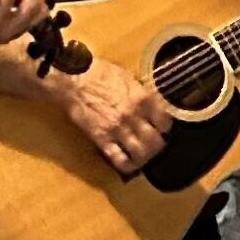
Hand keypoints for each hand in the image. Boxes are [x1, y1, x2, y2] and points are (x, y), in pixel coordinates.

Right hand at [54, 56, 171, 173]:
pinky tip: (129, 164)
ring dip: (145, 158)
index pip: (165, 122)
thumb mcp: (128, 77)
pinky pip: (119, 158)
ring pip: (141, 153)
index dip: (165, 128)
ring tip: (143, 157)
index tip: (162, 129)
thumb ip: (142, 93)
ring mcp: (117, 129)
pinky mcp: (102, 138)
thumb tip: (152, 104)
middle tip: (155, 146)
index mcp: (142, 98)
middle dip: (158, 146)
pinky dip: (126, 165)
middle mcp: (133, 115)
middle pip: (156, 141)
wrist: (73, 79)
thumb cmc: (98, 73)